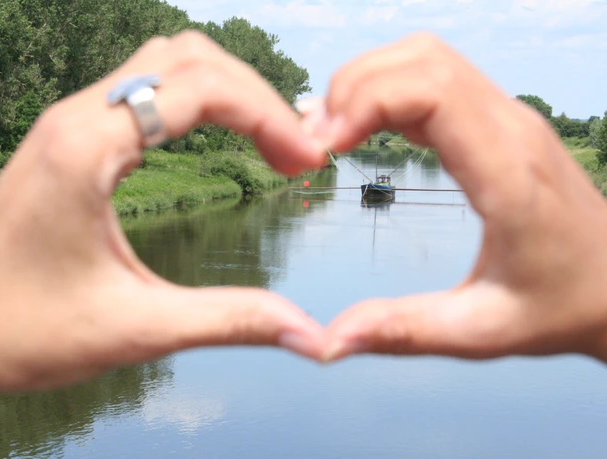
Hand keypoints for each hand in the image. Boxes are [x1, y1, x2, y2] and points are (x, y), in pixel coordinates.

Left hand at [0, 31, 325, 392]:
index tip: (307, 161)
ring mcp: (73, 124)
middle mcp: (78, 118)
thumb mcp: (135, 329)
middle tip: (294, 155)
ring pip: (168, 65)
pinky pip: (149, 91)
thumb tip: (306, 332)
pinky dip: (200, 104)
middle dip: (257, 98)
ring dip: (229, 93)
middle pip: (191, 59)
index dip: (269, 115)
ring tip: (267, 143)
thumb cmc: (17, 329)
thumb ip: (228, 321)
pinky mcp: (75, 141)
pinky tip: (221, 143)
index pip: (202, 86)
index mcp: (89, 148)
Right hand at [301, 33, 606, 362]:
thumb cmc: (563, 304)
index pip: (432, 91)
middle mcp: (511, 128)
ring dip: (369, 83)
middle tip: (316, 141)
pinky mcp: (497, 124)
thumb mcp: (482, 330)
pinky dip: (389, 91)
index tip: (325, 146)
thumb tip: (332, 340)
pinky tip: (363, 129)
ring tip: (332, 132)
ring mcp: (507, 119)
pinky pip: (435, 80)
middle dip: (354, 87)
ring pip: (426, 59)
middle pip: (421, 59)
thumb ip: (404, 331)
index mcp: (508, 172)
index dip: (365, 102)